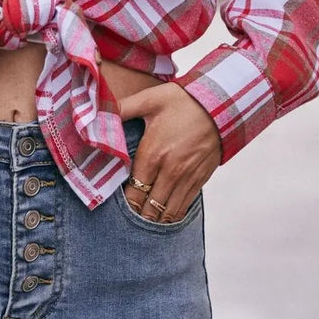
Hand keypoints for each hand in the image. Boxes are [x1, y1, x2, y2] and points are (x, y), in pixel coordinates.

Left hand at [118, 81, 221, 221]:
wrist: (221, 104)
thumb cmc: (182, 101)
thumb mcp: (148, 100)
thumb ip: (121, 108)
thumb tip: (97, 112)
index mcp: (153, 154)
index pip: (134, 193)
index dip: (124, 204)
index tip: (115, 206)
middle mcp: (170, 171)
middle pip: (150, 208)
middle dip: (137, 215)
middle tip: (127, 217)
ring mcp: (187, 178)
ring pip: (168, 212)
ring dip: (155, 218)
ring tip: (143, 219)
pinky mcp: (201, 179)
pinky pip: (184, 207)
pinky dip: (172, 214)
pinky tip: (163, 215)